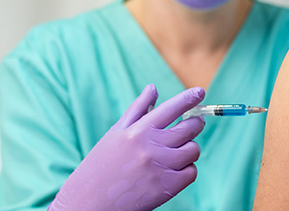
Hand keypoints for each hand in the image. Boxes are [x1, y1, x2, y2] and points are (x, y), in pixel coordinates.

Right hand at [49, 84, 205, 210]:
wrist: (89, 202)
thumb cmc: (101, 165)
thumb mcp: (116, 133)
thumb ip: (137, 109)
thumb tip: (153, 88)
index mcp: (137, 130)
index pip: (171, 108)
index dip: (189, 98)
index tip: (200, 92)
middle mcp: (150, 146)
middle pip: (189, 128)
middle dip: (195, 124)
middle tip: (194, 124)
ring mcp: (160, 167)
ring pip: (193, 150)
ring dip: (189, 149)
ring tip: (177, 152)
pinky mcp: (167, 188)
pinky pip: (191, 172)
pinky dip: (186, 170)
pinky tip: (173, 171)